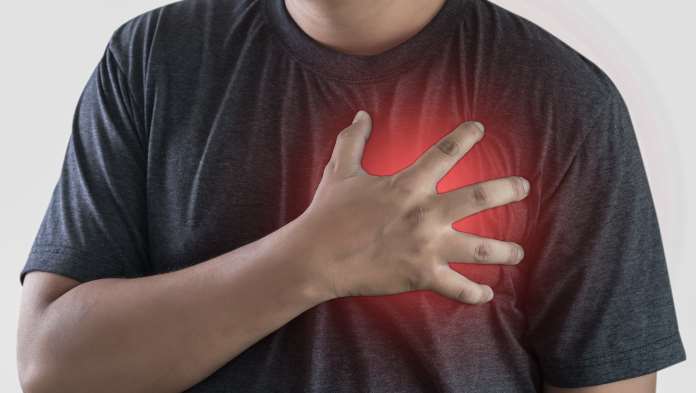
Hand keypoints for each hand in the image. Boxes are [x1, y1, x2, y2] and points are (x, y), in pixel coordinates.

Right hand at [296, 110, 528, 303]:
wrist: (315, 257)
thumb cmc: (327, 213)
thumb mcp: (340, 170)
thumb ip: (354, 140)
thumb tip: (361, 114)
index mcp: (408, 184)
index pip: (445, 152)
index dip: (466, 136)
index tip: (480, 129)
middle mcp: (425, 212)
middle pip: (480, 197)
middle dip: (508, 190)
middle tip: (523, 187)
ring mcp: (427, 246)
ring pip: (480, 248)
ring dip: (506, 250)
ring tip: (518, 252)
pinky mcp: (421, 275)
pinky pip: (457, 287)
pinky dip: (475, 293)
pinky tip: (487, 293)